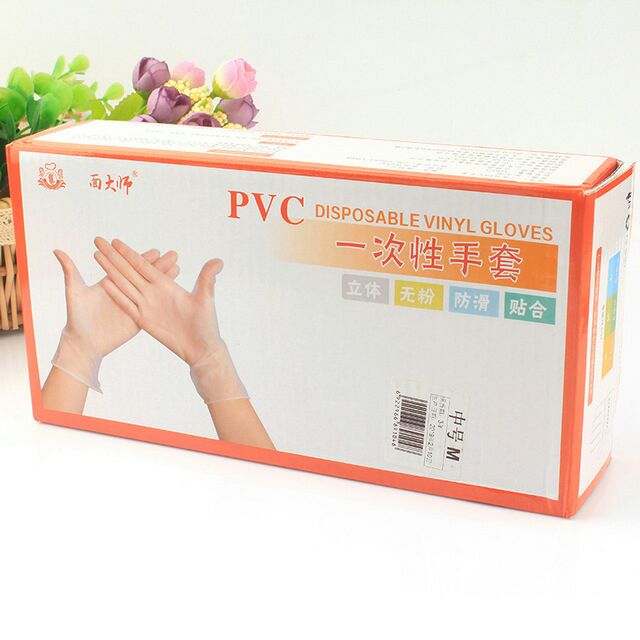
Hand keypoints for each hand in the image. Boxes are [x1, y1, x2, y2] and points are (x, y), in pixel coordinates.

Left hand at [52, 247, 178, 391]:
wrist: (83, 343)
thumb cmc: (76, 318)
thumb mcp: (74, 292)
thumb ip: (70, 271)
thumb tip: (57, 250)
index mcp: (111, 283)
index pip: (129, 267)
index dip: (143, 259)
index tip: (157, 250)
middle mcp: (124, 292)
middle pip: (144, 275)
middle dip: (160, 265)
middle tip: (174, 255)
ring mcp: (133, 306)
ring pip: (151, 289)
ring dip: (165, 279)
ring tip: (178, 268)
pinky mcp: (138, 319)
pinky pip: (152, 307)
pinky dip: (162, 299)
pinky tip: (174, 291)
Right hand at [94, 237, 246, 403]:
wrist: (201, 347)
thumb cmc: (206, 323)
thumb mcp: (206, 298)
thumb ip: (208, 278)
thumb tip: (219, 260)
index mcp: (166, 285)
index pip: (143, 265)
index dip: (130, 253)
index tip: (115, 241)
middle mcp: (154, 293)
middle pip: (129, 271)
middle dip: (114, 257)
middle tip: (99, 241)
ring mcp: (147, 306)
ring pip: (125, 285)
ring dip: (111, 271)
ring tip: (96, 256)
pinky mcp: (144, 321)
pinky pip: (127, 305)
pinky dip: (117, 295)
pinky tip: (105, 283)